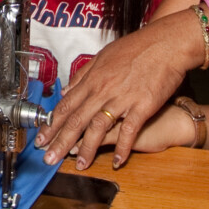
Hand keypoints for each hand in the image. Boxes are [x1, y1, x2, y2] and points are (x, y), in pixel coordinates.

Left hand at [36, 11, 198, 168]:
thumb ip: (83, 75)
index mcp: (93, 79)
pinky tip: (118, 162)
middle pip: (77, 120)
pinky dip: (123, 148)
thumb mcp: (103, 56)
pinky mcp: (142, 106)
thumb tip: (66, 91)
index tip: (42, 138)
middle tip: (49, 158)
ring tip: (79, 165)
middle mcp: (103, 90)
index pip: (66, 106)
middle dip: (60, 142)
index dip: (52, 125)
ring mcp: (122, 99)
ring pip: (98, 128)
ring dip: (87, 149)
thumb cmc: (137, 47)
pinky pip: (129, 130)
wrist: (166, 43)